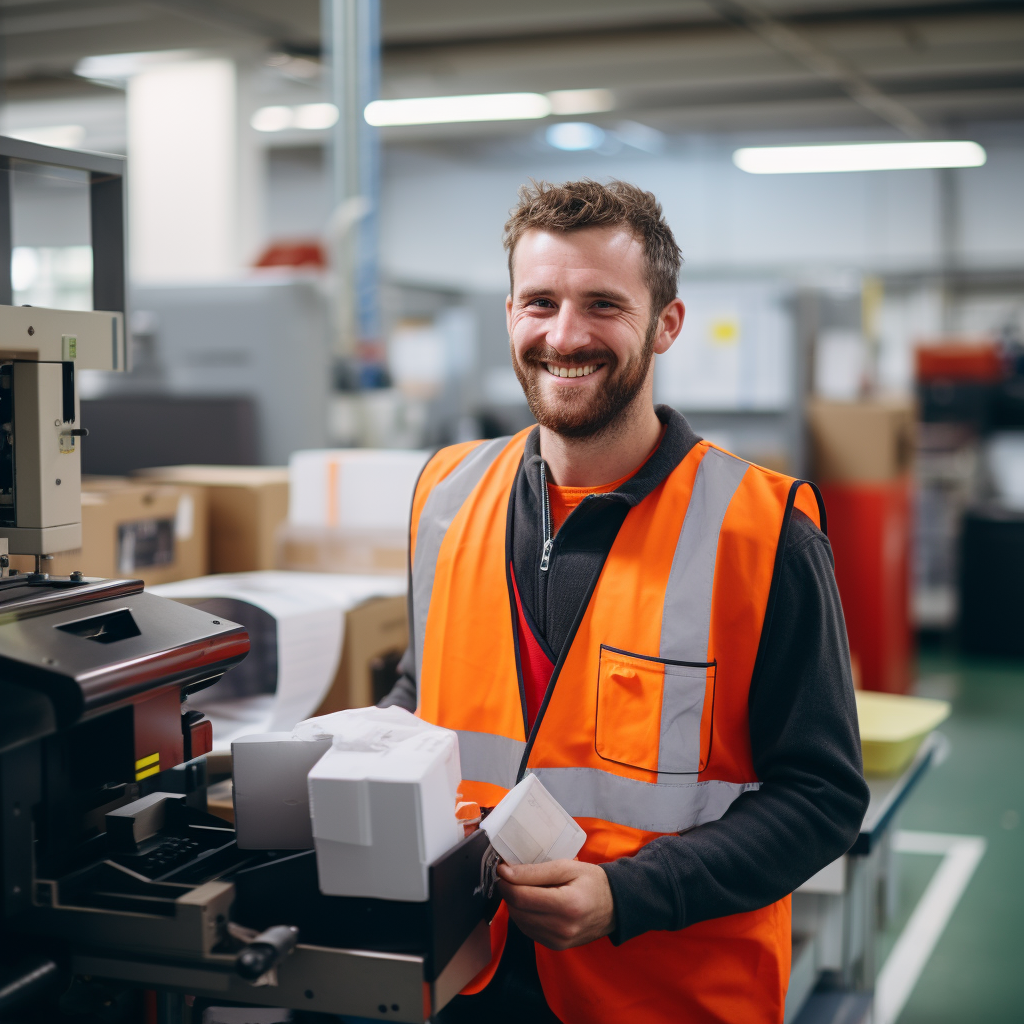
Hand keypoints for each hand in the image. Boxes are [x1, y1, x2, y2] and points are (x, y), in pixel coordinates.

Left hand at [496, 859, 615, 949]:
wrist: (615, 906)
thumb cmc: (592, 881)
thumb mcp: (566, 867)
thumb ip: (535, 871)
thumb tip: (505, 873)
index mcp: (567, 905)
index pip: (521, 897)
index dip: (506, 881)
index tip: (502, 868)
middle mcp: (562, 929)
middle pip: (517, 910)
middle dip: (509, 891)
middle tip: (511, 875)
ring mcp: (558, 942)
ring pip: (520, 922)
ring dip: (514, 904)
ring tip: (523, 887)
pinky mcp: (556, 947)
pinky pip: (528, 931)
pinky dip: (524, 916)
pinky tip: (532, 903)